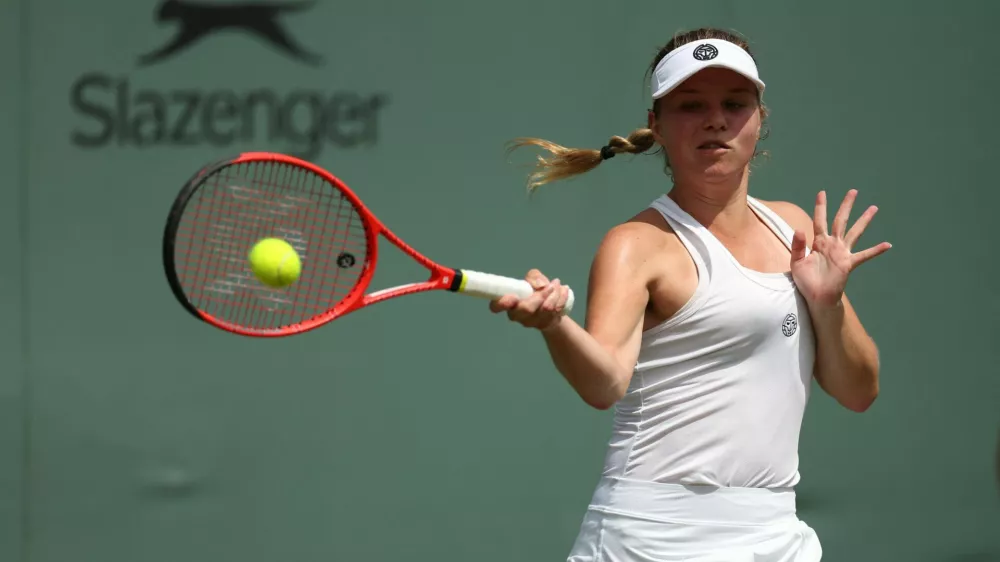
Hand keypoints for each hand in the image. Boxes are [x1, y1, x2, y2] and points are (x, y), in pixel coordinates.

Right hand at [488, 269, 570, 330]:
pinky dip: (562, 298)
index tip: (513, 296)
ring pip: (545, 309)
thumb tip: (541, 285)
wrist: (553, 307)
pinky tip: (564, 291)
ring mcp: (531, 322)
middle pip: (526, 309)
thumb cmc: (537, 290)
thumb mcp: (534, 278)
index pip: (496, 306)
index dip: (502, 303)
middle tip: (550, 285)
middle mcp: (517, 315)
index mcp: (508, 303)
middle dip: (540, 295)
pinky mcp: (544, 325)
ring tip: (557, 285)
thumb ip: (534, 277)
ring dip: (554, 294)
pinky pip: (555, 311)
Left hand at [790, 190, 891, 307]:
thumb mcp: (796, 262)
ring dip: (864, 220)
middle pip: (840, 220)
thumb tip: (799, 229)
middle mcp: (832, 244)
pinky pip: (864, 255)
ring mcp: (842, 253)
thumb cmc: (806, 281)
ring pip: (855, 232)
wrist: (816, 297)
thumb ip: (797, 246)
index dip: (821, 207)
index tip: (822, 192)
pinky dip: (875, 250)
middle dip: (846, 206)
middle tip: (853, 191)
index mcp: (818, 243)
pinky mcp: (848, 264)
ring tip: (873, 208)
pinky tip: (887, 245)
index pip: (819, 220)